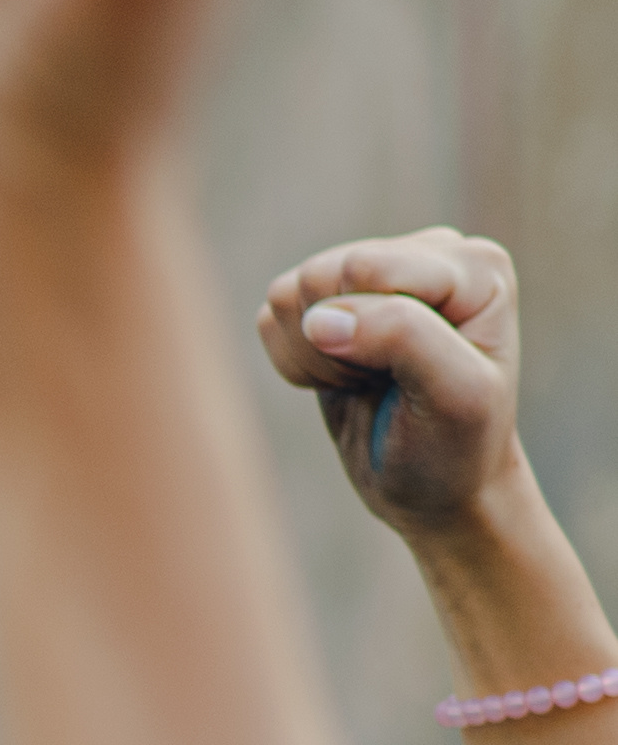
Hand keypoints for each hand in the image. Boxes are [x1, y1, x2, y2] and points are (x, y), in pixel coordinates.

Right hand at [260, 229, 531, 536]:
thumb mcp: (454, 396)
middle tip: (382, 383)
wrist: (436, 490)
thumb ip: (401, 337)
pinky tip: (344, 380)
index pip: (367, 268)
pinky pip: (271, 317)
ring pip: (288, 294)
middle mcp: (426, 254)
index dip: (364, 331)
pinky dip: (294, 363)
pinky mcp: (330, 303)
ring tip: (367, 382)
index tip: (409, 378)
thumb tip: (319, 318)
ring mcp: (375, 276)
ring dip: (314, 356)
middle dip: (336, 343)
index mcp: (474, 265)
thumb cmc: (457, 445)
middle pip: (321, 275)